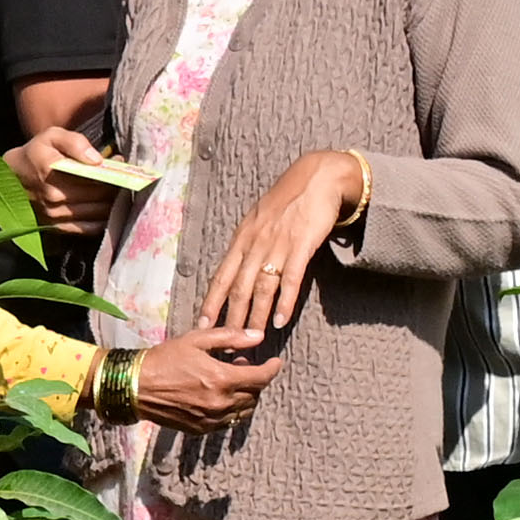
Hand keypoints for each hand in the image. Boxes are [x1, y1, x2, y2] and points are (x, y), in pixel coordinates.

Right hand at [13, 126, 118, 236]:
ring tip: (118, 191)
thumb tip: (97, 160)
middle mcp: (54, 196)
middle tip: (123, 177)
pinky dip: (104, 220)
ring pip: (98, 212)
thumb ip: (75, 142)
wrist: (9, 180)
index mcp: (52, 170)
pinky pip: (90, 228)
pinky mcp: (58, 228)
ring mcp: (56, 215)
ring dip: (113, 204)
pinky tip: (108, 209)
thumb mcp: (51, 136)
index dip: (113, 170)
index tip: (120, 162)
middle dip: (116, 187)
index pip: (94, 176)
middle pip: (100, 195)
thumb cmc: (35, 154)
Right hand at [133, 326, 279, 430]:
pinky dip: (232, 410)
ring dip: (246, 397)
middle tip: (244, 366)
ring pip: (244, 411)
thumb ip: (232, 338)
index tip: (275, 362)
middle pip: (255, 395)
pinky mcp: (201, 429)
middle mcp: (220, 402)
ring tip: (232, 381)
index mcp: (222, 379)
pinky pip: (228, 422)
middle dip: (256, 380)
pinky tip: (220, 396)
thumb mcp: (198, 340)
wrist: (136, 386)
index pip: (261, 378)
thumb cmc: (165, 358)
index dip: (272, 369)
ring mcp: (211, 419)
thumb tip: (258, 336)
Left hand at [198, 149, 360, 338]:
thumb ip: (249, 244)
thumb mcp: (260, 219)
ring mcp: (278, 244)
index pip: (221, 276)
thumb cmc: (288, 199)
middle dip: (231, 317)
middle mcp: (256, 243)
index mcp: (243, 238)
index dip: (211, 302)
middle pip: (239, 287)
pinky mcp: (301, 245)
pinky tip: (281, 320)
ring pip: (262, 287)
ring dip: (257, 315)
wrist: (316, 178)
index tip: (202, 325)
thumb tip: (238, 269)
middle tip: (226, 342)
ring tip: (253, 337)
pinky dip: (285, 302)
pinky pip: (291, 279)